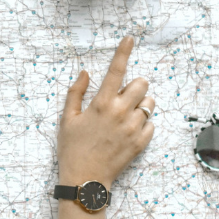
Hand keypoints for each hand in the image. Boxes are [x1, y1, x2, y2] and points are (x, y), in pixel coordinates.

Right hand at [57, 36, 154, 190]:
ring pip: (149, 104)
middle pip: (141, 85)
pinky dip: (143, 124)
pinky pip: (151, 125)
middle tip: (123, 95)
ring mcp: (133, 129)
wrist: (85, 180)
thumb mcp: (67, 118)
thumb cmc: (72, 148)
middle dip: (135, 85)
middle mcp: (120, 113)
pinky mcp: (140, 143)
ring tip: (127, 114)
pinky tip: (129, 130)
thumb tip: (86, 72)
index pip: (116, 70)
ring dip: (141, 104)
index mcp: (101, 103)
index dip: (123, 51)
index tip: (130, 38)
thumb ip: (76, 92)